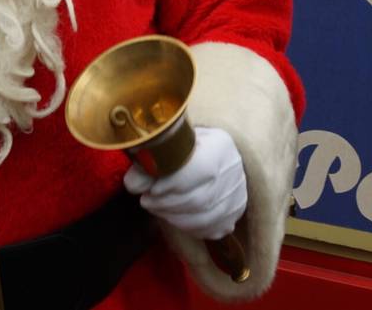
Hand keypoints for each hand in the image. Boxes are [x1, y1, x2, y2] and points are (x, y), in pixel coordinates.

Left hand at [123, 126, 246, 240]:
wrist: (216, 155)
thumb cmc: (188, 146)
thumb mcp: (170, 143)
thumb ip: (151, 159)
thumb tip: (133, 184)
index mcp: (220, 145)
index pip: (200, 169)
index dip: (172, 184)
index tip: (151, 189)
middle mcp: (235, 170)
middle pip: (200, 198)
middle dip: (167, 204)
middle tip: (146, 201)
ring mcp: (238, 194)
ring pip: (204, 216)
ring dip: (173, 217)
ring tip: (156, 208)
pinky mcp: (235, 213)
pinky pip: (211, 229)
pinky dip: (188, 227)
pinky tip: (174, 218)